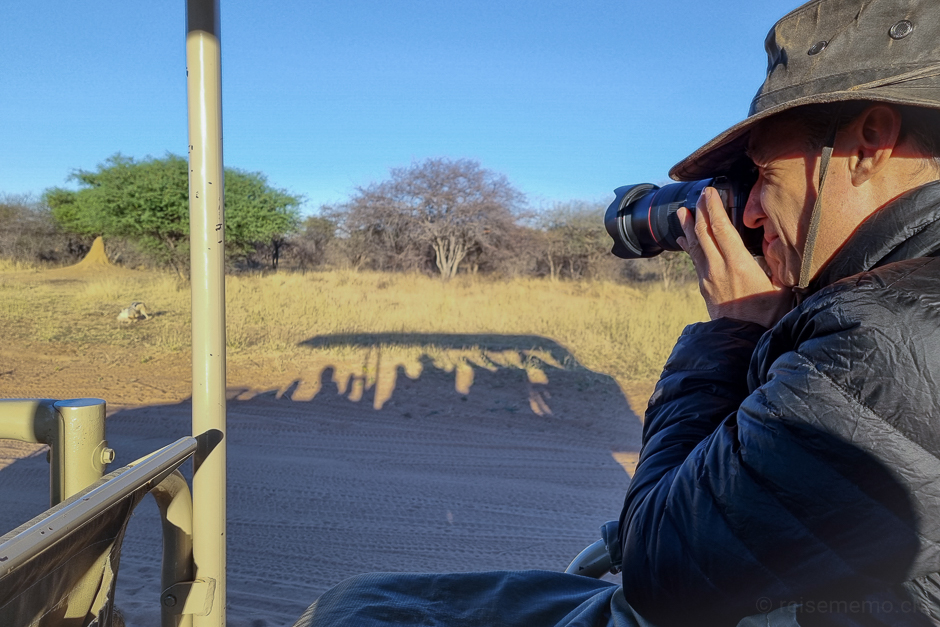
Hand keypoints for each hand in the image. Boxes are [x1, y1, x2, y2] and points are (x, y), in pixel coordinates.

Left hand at [677, 187, 792, 327]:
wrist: (742, 341)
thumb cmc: (767, 315)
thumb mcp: (781, 286)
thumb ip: (776, 262)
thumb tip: (773, 241)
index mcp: (738, 264)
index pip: (722, 229)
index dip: (714, 208)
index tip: (710, 192)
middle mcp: (718, 268)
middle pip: (704, 233)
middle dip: (701, 212)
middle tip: (699, 195)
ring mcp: (708, 278)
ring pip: (695, 246)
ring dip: (688, 227)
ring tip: (683, 212)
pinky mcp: (704, 288)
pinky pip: (695, 261)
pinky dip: (690, 247)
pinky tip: (685, 241)